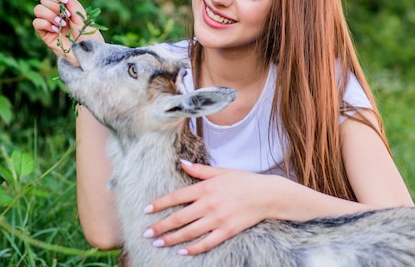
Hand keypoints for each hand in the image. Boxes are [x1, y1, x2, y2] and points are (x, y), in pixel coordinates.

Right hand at [32, 0, 103, 64]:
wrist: (89, 55)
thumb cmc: (90, 37)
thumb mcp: (82, 16)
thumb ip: (71, 0)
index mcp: (66, 7)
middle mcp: (56, 14)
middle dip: (54, 5)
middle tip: (67, 16)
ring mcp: (50, 24)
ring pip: (38, 9)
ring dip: (49, 14)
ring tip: (61, 23)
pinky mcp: (45, 35)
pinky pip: (36, 23)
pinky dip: (45, 23)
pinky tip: (56, 29)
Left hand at [143, 160, 274, 254]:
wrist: (267, 194)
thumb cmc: (244, 181)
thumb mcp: (221, 171)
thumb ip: (200, 170)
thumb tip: (182, 162)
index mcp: (206, 188)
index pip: (177, 196)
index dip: (160, 204)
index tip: (146, 210)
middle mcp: (209, 204)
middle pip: (179, 217)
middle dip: (160, 226)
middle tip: (146, 233)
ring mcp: (218, 219)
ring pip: (189, 232)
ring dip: (171, 239)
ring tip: (158, 243)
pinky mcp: (227, 231)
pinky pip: (207, 242)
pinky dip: (193, 249)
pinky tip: (182, 252)